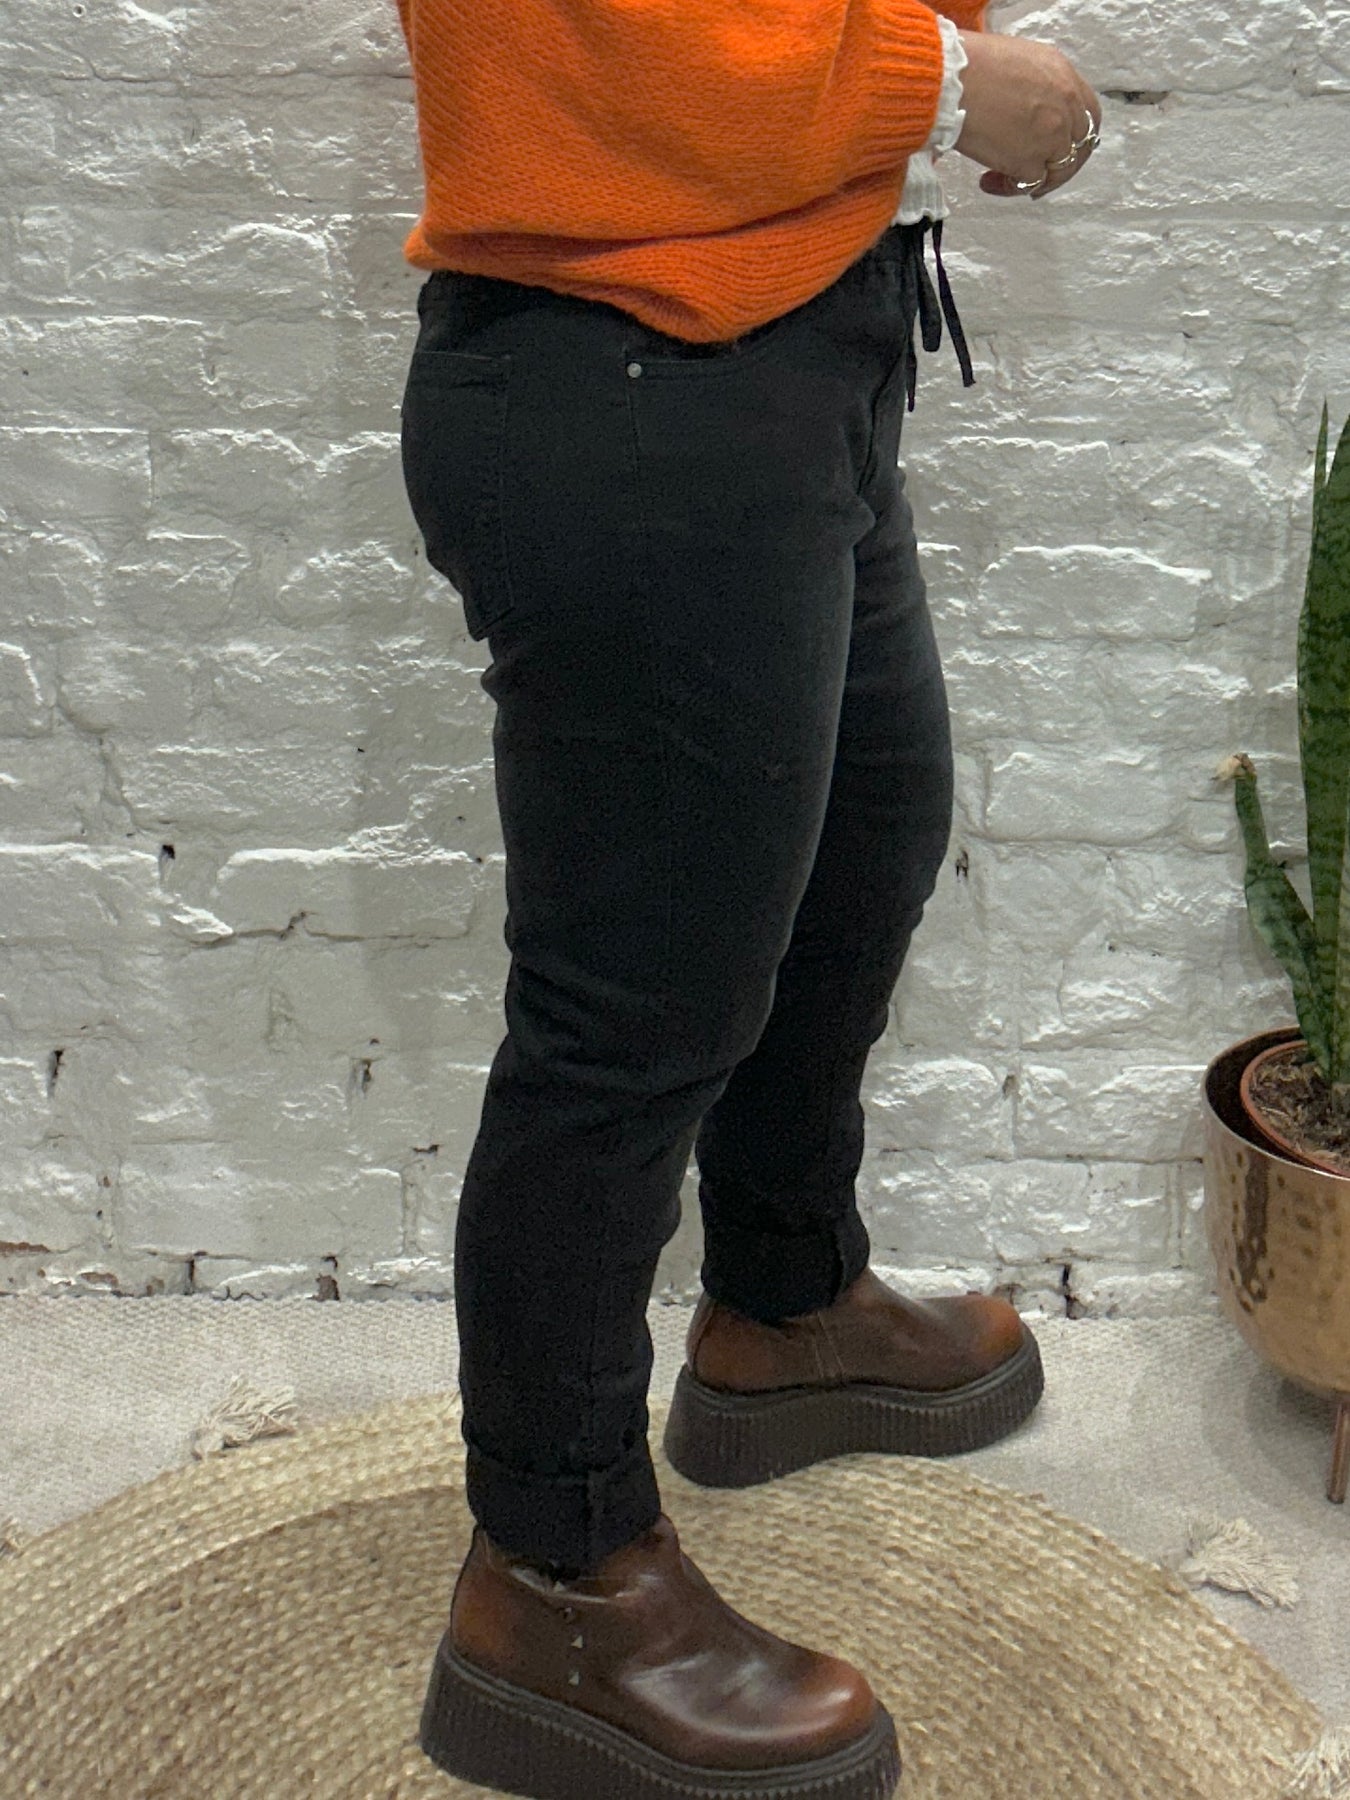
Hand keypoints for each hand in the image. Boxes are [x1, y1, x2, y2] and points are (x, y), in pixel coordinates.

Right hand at [954, 31, 1101, 199]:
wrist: (953, 80)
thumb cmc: (971, 65)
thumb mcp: (1019, 60)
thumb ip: (1036, 85)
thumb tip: (1028, 108)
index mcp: (1064, 76)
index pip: (1088, 113)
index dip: (1077, 135)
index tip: (1061, 147)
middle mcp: (1065, 106)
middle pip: (1079, 146)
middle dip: (1061, 164)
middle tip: (1040, 175)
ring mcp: (1051, 136)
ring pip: (1057, 171)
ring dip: (1036, 180)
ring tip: (1003, 178)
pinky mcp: (1030, 161)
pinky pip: (1030, 185)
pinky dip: (1009, 188)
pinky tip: (988, 181)